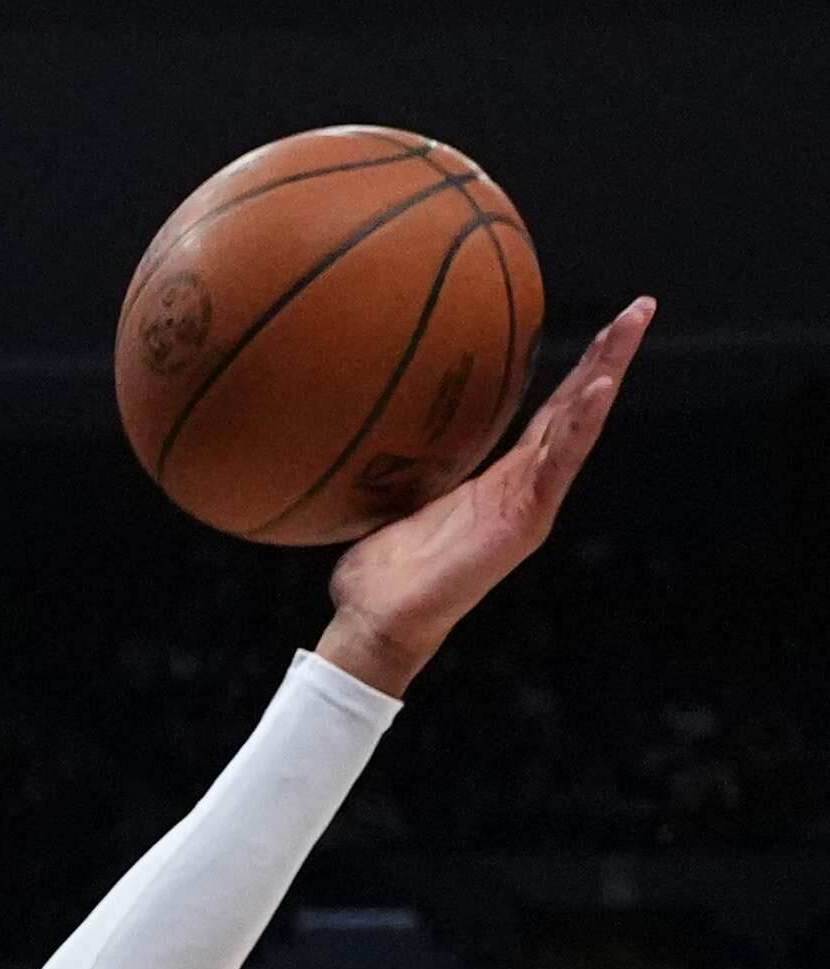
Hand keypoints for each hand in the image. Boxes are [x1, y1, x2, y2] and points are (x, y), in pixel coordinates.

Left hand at [322, 298, 652, 692]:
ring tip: (633, 325)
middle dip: (610, 356)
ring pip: (577, 426)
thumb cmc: (381, 574)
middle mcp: (522, 486)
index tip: (606, 322)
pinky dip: (580, 426)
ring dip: (608, 373)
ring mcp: (528, 504)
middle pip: (576, 409)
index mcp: (500, 478)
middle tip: (642, 305)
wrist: (376, 624)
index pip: (550, 412)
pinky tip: (601, 388)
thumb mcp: (393, 497)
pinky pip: (557, 465)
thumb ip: (400, 459)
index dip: (578, 369)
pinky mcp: (524, 522)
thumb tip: (365, 416)